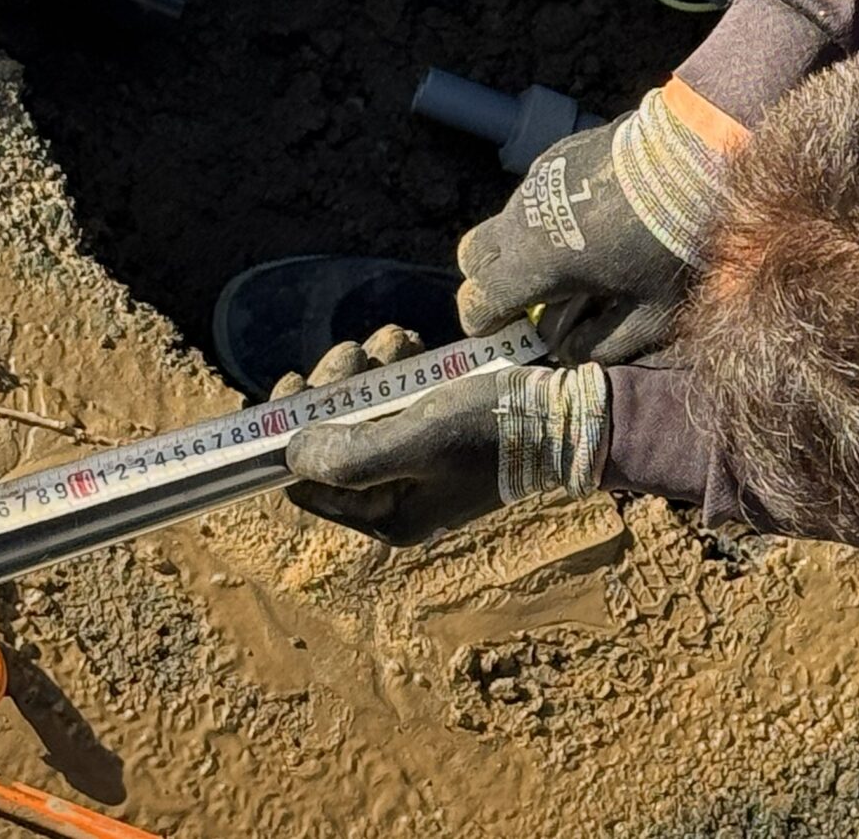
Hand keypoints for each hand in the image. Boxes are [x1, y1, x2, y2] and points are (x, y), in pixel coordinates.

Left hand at [279, 325, 610, 544]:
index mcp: (387, 515)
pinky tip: (414, 348)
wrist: (568, 415)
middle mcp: (396, 495)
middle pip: (330, 439)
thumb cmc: (495, 430)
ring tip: (396, 343)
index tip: (294, 382)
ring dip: (368, 370)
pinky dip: (395, 368)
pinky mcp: (434, 430)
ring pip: (360, 411)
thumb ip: (349, 455)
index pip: (306, 483)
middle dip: (335, 389)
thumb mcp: (418, 440)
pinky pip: (392, 398)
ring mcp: (416, 462)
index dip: (291, 432)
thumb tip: (290, 453)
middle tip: (354, 352)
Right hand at [456, 87, 726, 364]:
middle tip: (528, 297)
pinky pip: (533, 193)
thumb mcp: (650, 315)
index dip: (484, 323)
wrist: (703, 157)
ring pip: (505, 222)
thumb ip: (600, 345)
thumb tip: (567, 351)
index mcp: (537, 263)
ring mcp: (537, 180)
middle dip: (489, 281)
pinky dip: (546, 216)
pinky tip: (591, 222)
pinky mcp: (558, 154)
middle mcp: (523, 218)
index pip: (477, 300)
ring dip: (522, 246)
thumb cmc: (678, 244)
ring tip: (574, 260)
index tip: (502, 332)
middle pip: (472, 256)